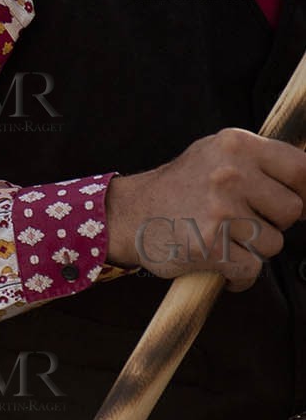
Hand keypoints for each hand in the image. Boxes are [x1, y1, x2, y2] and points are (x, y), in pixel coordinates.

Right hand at [105, 127, 305, 290]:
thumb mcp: (216, 154)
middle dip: (274, 222)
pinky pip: (251, 269)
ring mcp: (220, 210)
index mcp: (235, 145)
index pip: (301, 168)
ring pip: (273, 243)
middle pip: (292, 211)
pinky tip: (218, 260)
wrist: (131, 213)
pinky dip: (238, 274)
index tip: (301, 202)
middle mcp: (230, 173)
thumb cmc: (179, 186)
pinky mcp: (211, 246)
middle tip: (244, 220)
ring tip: (224, 237)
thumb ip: (259, 160)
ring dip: (253, 249)